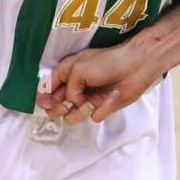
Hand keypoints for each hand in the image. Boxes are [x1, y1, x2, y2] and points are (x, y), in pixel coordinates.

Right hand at [36, 40, 161, 124]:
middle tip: (64, 107)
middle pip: (55, 106)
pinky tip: (110, 99)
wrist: (135, 67)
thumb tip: (71, 103)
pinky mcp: (101, 108)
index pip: (47, 88)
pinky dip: (101, 110)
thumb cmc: (107, 62)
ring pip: (72, 116)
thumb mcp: (78, 68)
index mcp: (66, 72)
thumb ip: (67, 87)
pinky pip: (94, 116)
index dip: (43, 98)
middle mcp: (74, 87)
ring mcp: (87, 99)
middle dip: (57, 109)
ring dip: (79, 112)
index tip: (46, 104)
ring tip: (89, 104)